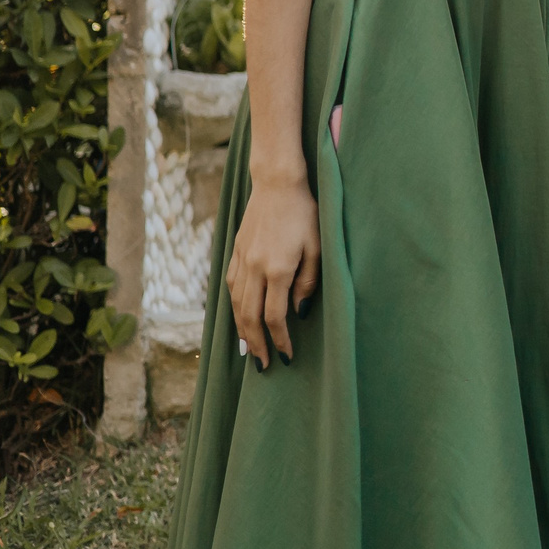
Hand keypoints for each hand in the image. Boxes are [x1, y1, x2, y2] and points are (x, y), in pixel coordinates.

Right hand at [227, 177, 319, 370]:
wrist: (277, 184)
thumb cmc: (306, 213)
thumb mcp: (318, 247)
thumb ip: (308, 282)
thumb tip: (297, 313)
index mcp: (277, 269)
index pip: (274, 317)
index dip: (279, 340)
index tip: (285, 356)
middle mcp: (254, 269)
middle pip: (249, 317)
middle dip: (256, 344)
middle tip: (262, 365)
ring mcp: (241, 261)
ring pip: (236, 306)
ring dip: (242, 331)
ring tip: (249, 350)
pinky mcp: (235, 253)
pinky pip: (231, 289)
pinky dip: (234, 309)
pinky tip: (240, 319)